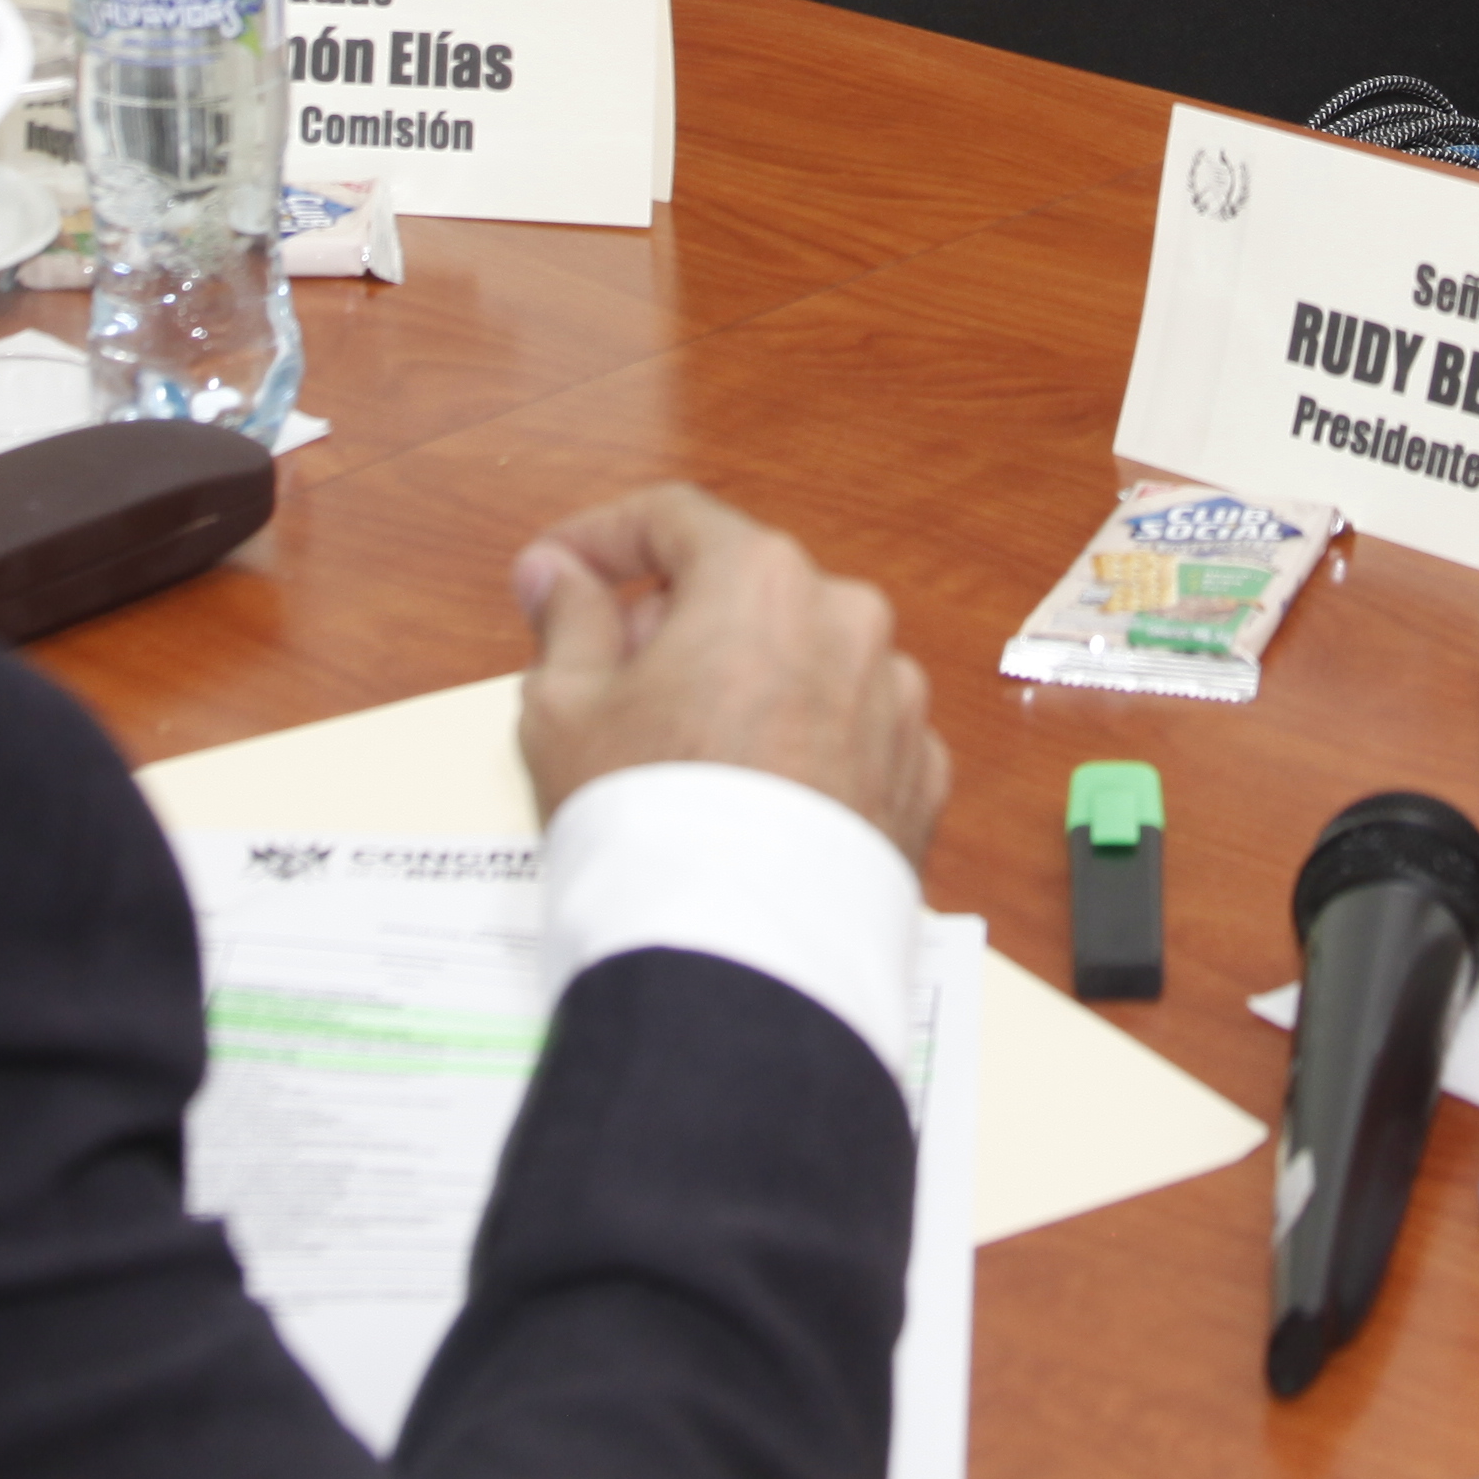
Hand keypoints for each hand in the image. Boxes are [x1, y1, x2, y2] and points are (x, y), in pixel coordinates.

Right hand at [513, 482, 945, 862]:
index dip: (601, 538)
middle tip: (610, 680)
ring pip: (804, 662)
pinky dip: (803, 747)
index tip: (561, 571)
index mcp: (760, 578)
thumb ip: (565, 617)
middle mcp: (847, 618)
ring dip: (747, 684)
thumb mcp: (564, 705)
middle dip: (675, 621)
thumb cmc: (646, 817)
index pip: (672, 520)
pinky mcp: (921, 778)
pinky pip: (850, 735)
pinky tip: (751, 800)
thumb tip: (557, 572)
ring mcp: (897, 701)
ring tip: (682, 756)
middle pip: (744, 591)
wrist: (740, 958)